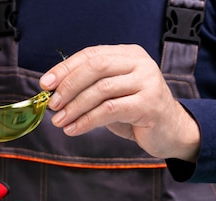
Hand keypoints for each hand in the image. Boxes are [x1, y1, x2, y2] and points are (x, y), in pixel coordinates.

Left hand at [40, 44, 200, 162]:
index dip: (65, 69)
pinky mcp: (149, 105)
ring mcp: (147, 82)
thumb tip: (53, 92)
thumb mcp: (111, 94)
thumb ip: (89, 88)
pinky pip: (109, 110)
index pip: (90, 55)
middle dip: (68, 87)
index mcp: (128, 55)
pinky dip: (87, 121)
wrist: (169, 131)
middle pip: (95, 67)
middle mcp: (139, 63)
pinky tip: (74, 129)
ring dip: (74, 107)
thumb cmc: (135, 111)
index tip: (45, 84)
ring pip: (100, 90)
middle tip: (52, 105)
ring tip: (59, 121)